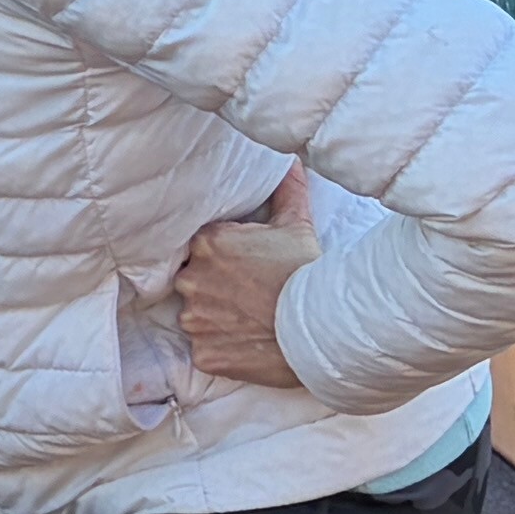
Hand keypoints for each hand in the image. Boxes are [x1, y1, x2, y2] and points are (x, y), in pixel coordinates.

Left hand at [172, 164, 317, 388]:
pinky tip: (245, 344)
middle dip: (213, 287)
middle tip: (246, 295)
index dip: (222, 258)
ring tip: (248, 320)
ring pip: (195, 317)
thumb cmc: (308, 272)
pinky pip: (204, 350)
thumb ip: (286, 191)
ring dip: (214, 319)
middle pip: (193, 281)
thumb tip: (291, 161)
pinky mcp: (203, 353)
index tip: (242, 267)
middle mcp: (193, 279)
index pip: (201, 248)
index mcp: (207, 243)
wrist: (321, 327)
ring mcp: (195, 319)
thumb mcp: (297, 224)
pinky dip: (220, 348)